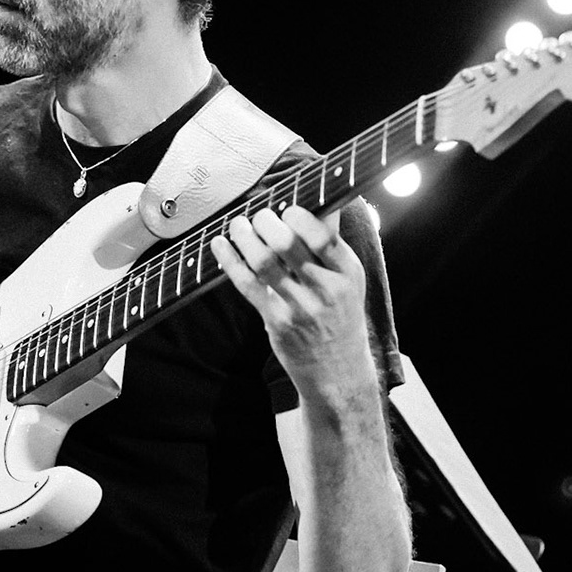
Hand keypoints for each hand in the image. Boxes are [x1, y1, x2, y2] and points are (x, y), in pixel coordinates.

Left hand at [209, 205, 374, 397]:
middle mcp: (325, 289)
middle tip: (260, 216)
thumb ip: (333, 244)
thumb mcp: (350, 280)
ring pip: (263, 262)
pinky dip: (230, 261)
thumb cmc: (341, 315)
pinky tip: (221, 245)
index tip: (288, 208)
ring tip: (240, 225)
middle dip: (266, 222)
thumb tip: (322, 201)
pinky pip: (247, 285)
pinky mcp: (276, 321)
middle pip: (287, 244)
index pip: (323, 237)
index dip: (300, 217)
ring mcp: (299, 307)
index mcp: (348, 273)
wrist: (338, 369)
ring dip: (245, 237)